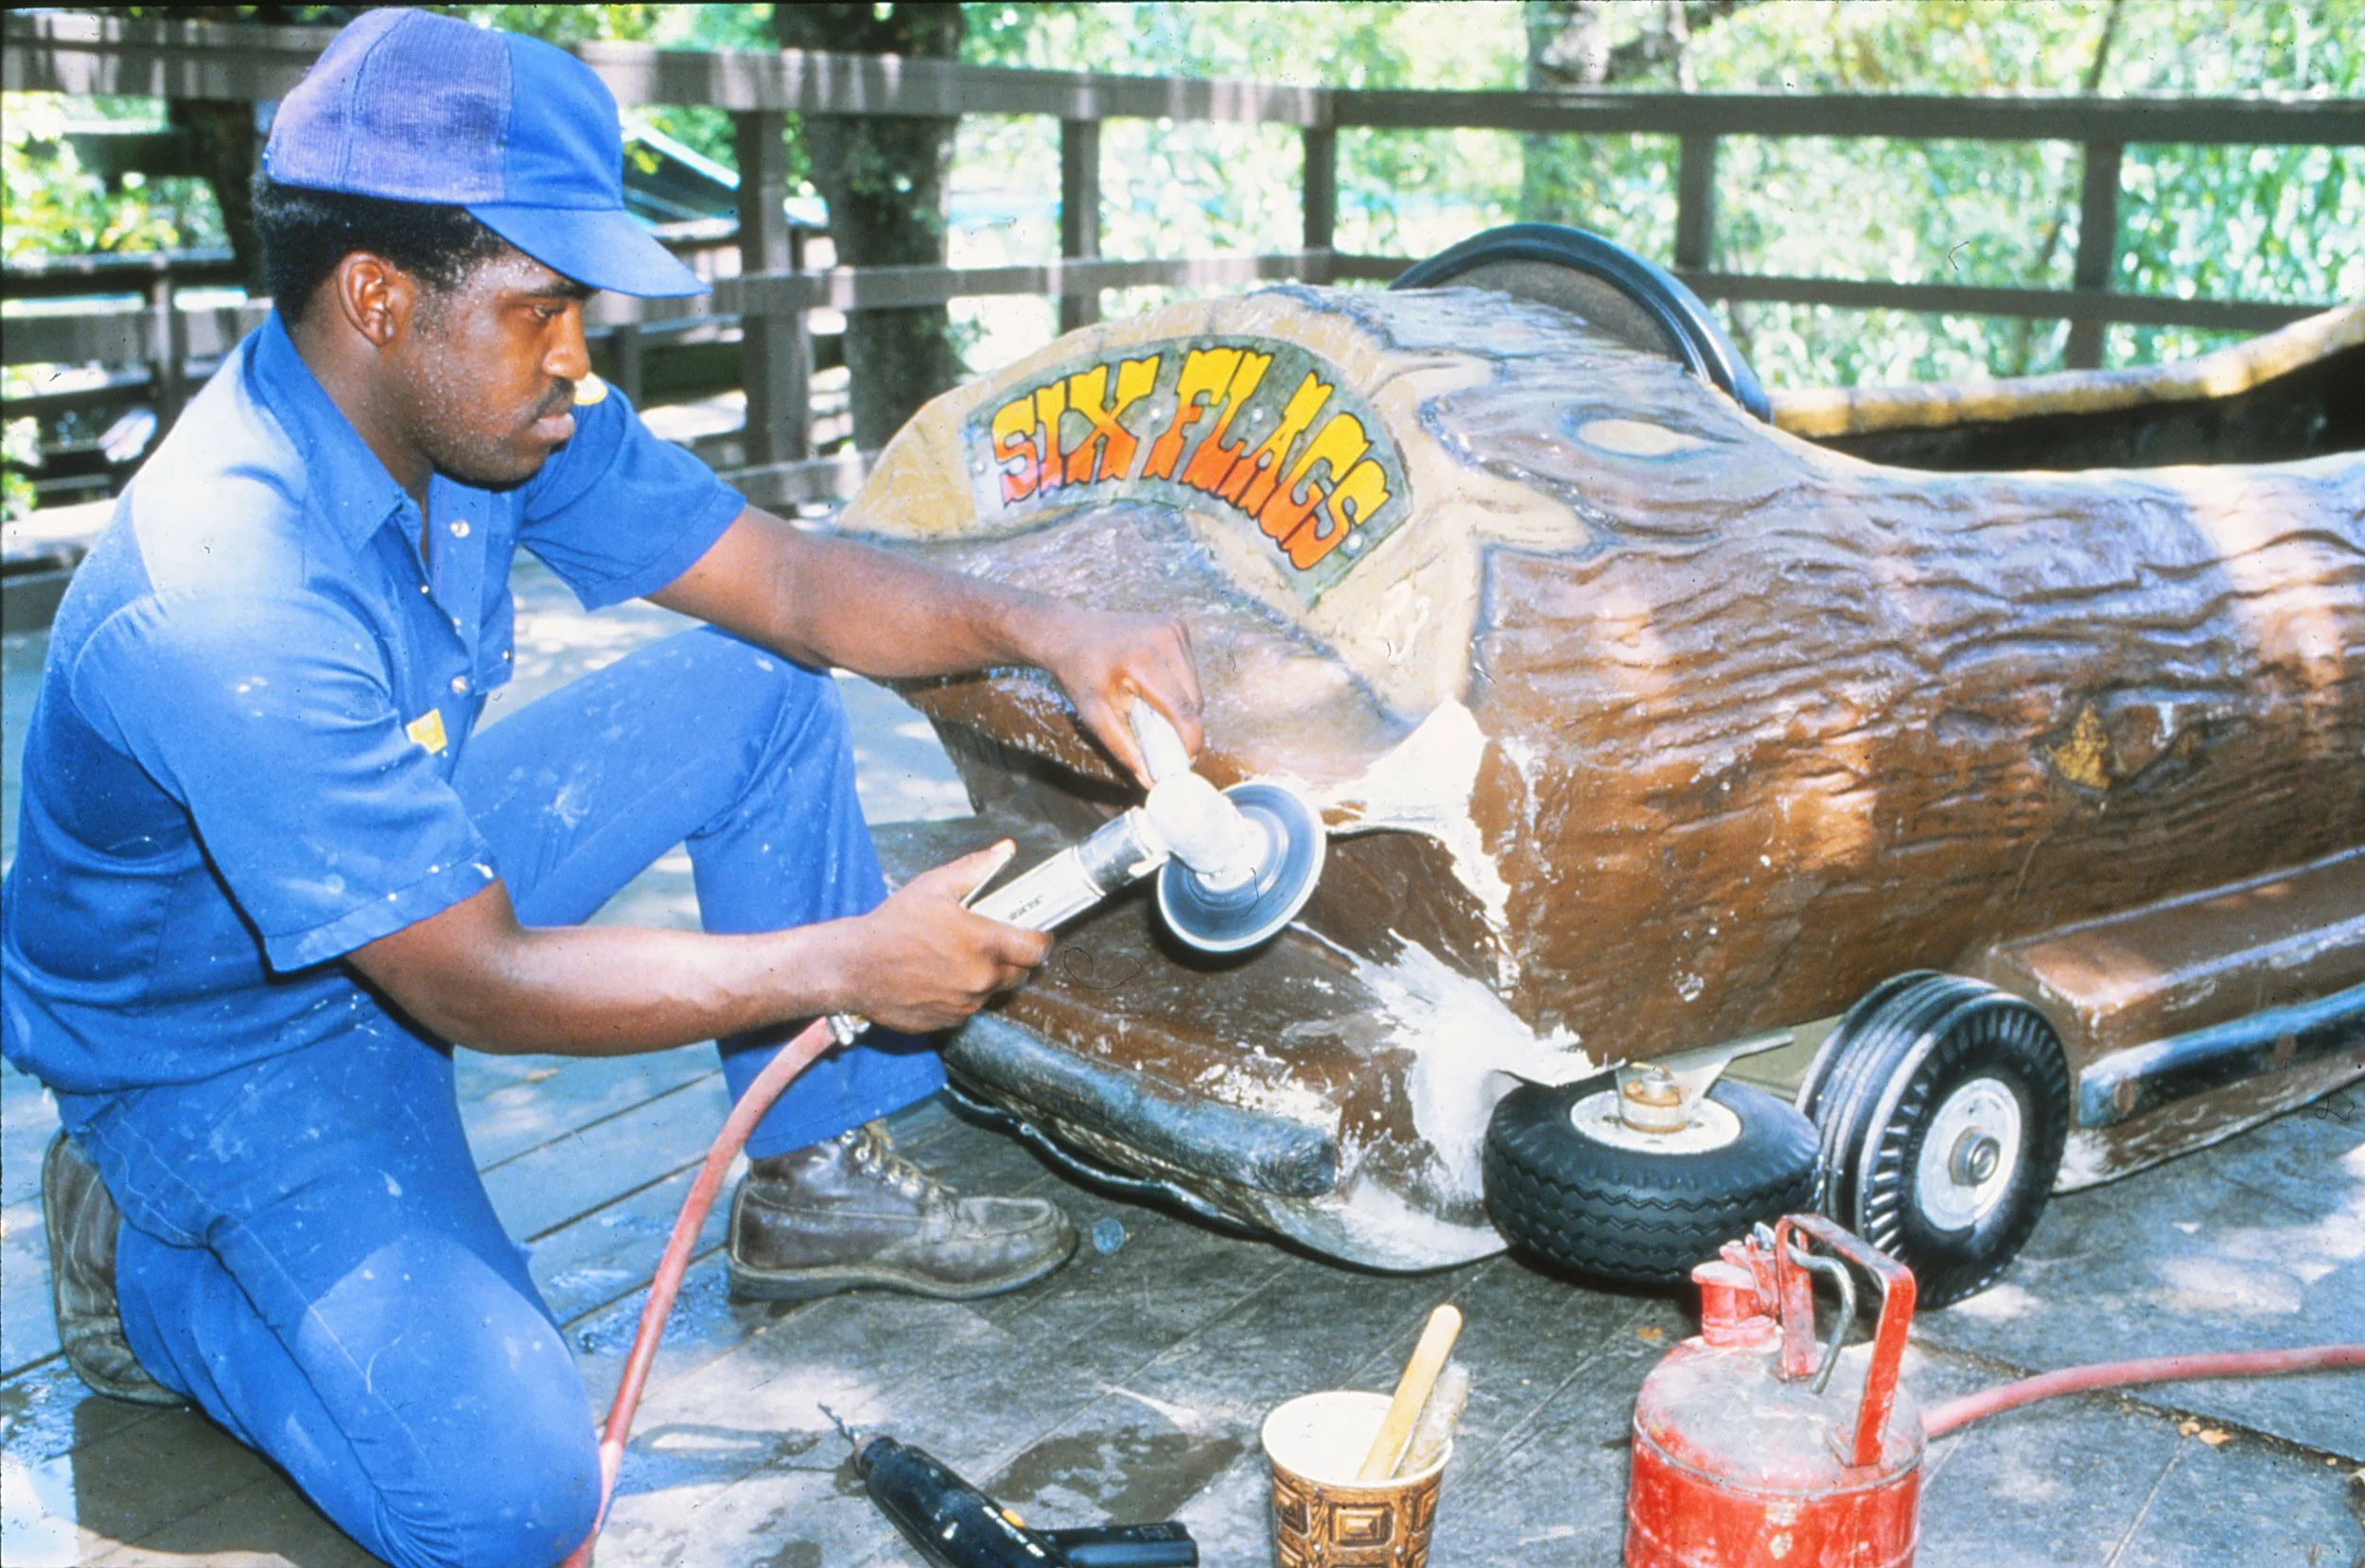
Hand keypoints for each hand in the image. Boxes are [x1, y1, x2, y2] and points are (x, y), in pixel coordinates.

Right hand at [833, 844, 1052, 1032]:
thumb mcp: (934, 886)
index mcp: (984, 942)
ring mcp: (966, 1004)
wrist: (855, 967)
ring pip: (994, 992)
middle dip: (1016, 959)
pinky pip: (970, 1008)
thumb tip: (1005, 851)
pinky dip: (965, 995)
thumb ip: (976, 869)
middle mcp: (980, 978)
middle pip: (1021, 974)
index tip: (1036, 934)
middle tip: (997, 945)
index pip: (1037, 949)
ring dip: (988, 977)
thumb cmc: (893, 923)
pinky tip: (943, 978)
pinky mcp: (950, 1022)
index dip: (1042, 940)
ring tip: (962, 959)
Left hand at [1030, 603, 1203, 786]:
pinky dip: (1179, 682)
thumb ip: (1124, 749)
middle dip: (1185, 723)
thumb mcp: (1095, 716)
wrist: (1069, 633)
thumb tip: (1150, 781)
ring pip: (1195, 684)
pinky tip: (1155, 681)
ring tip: (1154, 706)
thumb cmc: (1080, 675)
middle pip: (1194, 698)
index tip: (1188, 758)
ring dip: (1183, 702)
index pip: (1181, 708)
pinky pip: (1190, 667)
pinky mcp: (1176, 624)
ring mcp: (1172, 627)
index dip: (1191, 739)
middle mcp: (1163, 638)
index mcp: (1141, 661)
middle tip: (1165, 737)